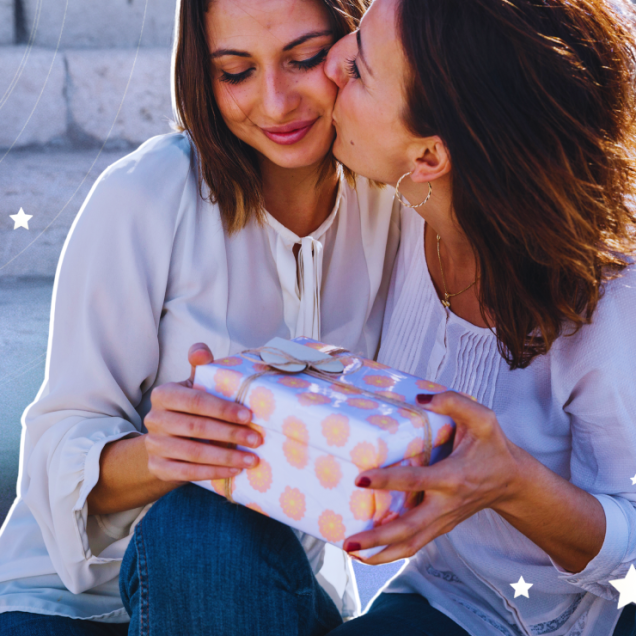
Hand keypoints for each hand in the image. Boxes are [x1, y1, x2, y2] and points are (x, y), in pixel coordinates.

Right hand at [144, 343, 261, 482]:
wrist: (167, 442)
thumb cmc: (190, 408)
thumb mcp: (195, 385)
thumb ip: (200, 367)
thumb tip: (200, 350)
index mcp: (164, 394)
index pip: (196, 401)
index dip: (223, 409)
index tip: (249, 416)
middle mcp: (154, 419)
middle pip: (195, 427)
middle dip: (230, 434)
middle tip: (257, 439)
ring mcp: (154, 445)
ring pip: (193, 453)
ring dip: (226, 457)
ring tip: (252, 459)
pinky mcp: (158, 468)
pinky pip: (188, 473)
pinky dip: (214, 472)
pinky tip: (235, 471)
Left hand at [343, 391, 521, 564]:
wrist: (512, 481)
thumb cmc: (493, 447)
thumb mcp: (483, 419)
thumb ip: (454, 402)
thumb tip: (421, 398)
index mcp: (452, 477)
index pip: (416, 481)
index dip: (387, 481)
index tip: (360, 478)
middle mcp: (446, 504)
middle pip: (409, 528)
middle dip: (378, 538)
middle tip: (348, 542)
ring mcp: (443, 519)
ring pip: (411, 544)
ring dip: (381, 553)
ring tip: (351, 552)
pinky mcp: (441, 526)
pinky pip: (415, 543)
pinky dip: (392, 552)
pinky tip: (369, 553)